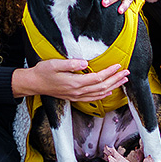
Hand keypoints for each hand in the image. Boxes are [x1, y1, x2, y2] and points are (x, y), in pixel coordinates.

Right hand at [12, 58, 129, 101]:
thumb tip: (85, 63)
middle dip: (116, 80)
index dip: (110, 72)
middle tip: (127, 73)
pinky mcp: (74, 97)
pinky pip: (93, 98)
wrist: (34, 84)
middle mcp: (77, 92)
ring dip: (113, 87)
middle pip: (102, 87)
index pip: (98, 78)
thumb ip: (71, 64)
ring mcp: (76, 96)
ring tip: (123, 81)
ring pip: (99, 93)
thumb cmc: (43, 72)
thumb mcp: (54, 64)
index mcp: (74, 83)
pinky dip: (103, 95)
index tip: (119, 65)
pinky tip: (109, 91)